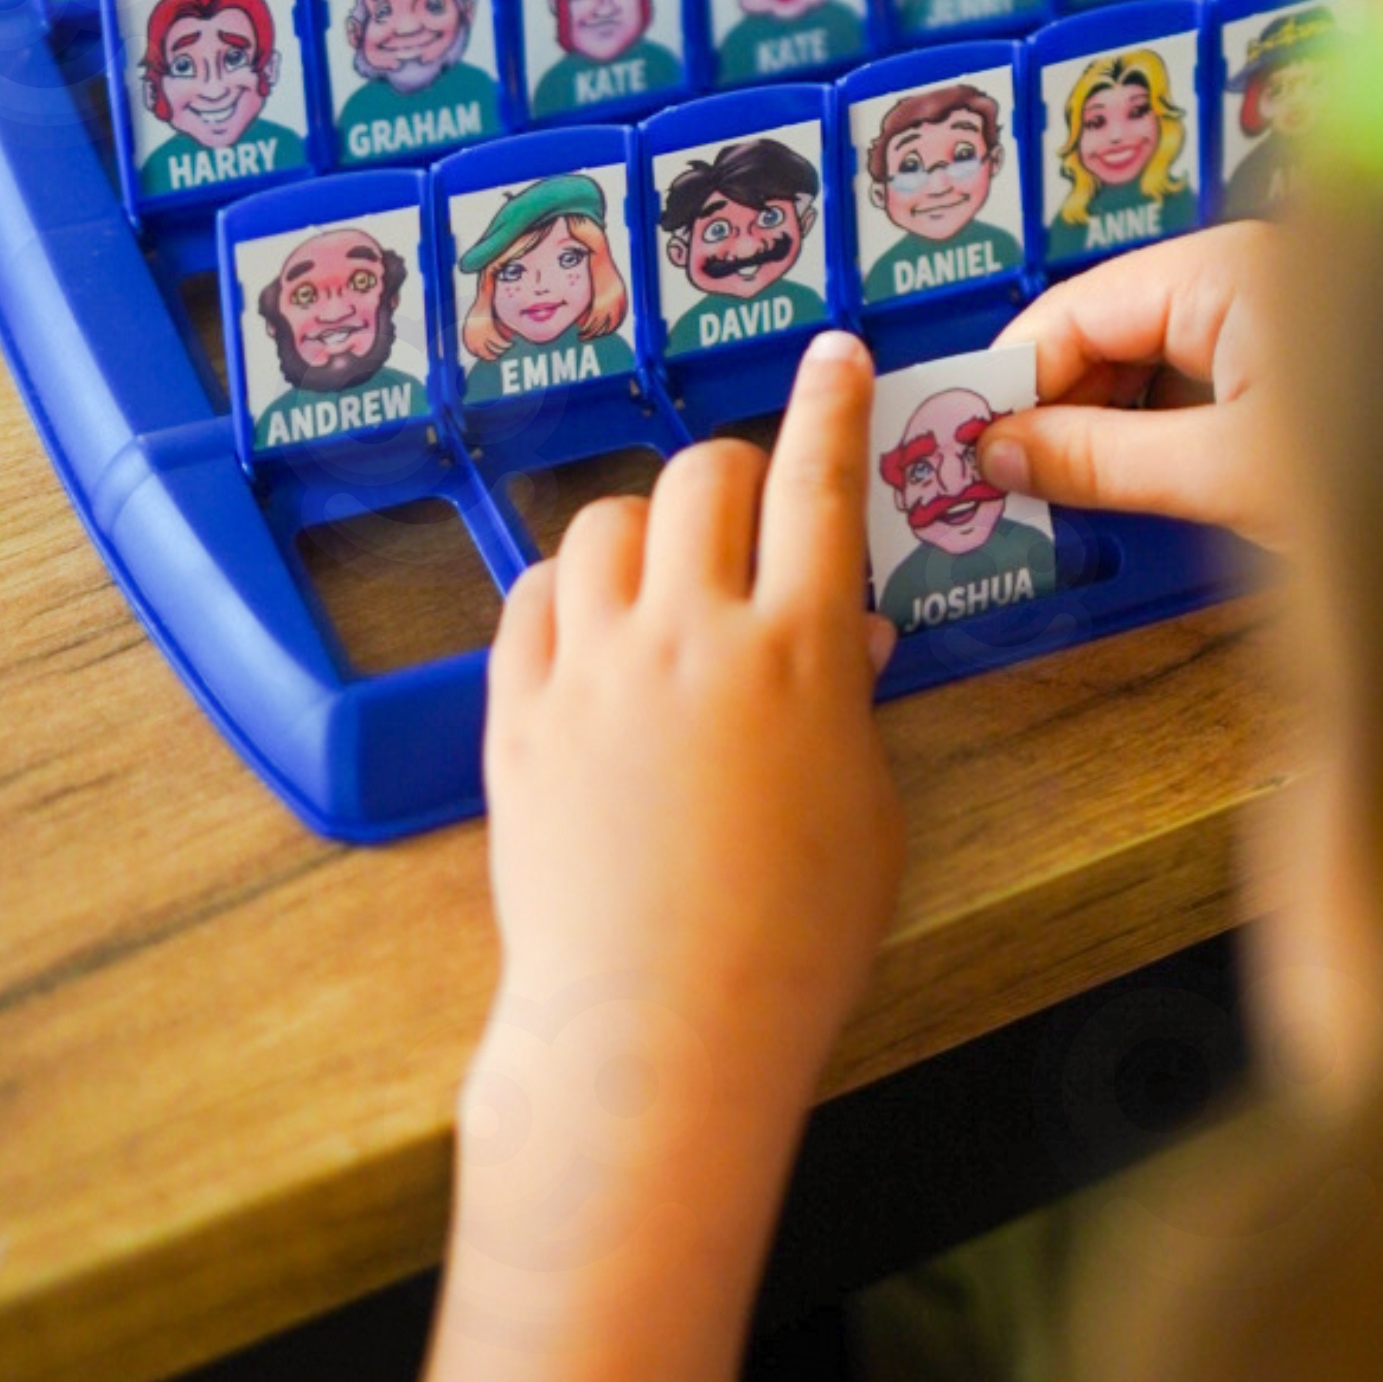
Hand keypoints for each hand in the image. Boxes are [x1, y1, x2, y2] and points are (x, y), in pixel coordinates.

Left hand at [472, 332, 904, 1184]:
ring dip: (643, 529)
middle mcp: (689, 634)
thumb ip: (853, 705)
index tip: (835, 354)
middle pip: (703, 479)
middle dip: (735, 474)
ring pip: (601, 522)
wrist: (657, 1027)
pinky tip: (589, 628)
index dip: (832, 405)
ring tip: (664, 581)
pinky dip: (565, 589)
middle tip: (751, 519)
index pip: (820, 484)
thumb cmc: (793, 939)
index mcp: (797, 653)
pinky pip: (528, 598)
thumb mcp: (868, 815)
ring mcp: (591, 669)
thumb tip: (844, 633)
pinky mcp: (514, 714)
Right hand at [977, 223, 1282, 542]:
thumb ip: (1103, 460)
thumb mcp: (1226, 472)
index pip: (1078, 310)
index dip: (1015, 380)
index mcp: (1225, 273)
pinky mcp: (1274, 374)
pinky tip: (1115, 483)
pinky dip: (1145, 436)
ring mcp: (1259, 327)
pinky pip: (1183, 391)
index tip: (970, 441)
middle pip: (1106, 335)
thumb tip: (1004, 454)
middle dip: (1052, 407)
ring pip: (1141, 368)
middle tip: (999, 476)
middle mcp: (1238, 282)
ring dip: (1095, 427)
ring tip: (1049, 489)